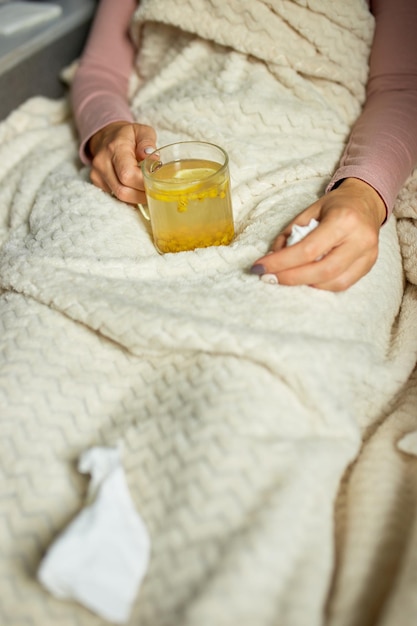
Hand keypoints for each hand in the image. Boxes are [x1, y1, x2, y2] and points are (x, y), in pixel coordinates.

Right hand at [88, 121, 156, 203]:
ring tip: (148, 190)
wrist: (106, 135)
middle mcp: (102, 162)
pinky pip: (115, 196)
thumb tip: (154, 160)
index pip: (128, 174)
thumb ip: (148, 143)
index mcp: (116, 148)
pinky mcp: (96, 181)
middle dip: (142, 194)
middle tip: (156, 191)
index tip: (157, 182)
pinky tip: (136, 188)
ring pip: (120, 196)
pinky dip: (129, 196)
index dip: (143, 183)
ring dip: (136, 198)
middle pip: (123, 190)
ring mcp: (97, 173)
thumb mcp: (142, 131)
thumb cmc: (128, 135)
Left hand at [251, 178, 386, 290]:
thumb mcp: (308, 212)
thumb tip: (272, 258)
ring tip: (288, 277)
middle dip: (291, 278)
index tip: (260, 268)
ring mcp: (368, 255)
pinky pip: (343, 284)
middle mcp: (360, 239)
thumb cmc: (334, 206)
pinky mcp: (369, 265)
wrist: (366, 201)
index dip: (281, 262)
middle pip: (322, 270)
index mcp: (344, 219)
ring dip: (306, 283)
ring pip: (334, 282)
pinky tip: (307, 278)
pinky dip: (321, 285)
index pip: (308, 249)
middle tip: (270, 278)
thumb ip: (290, 234)